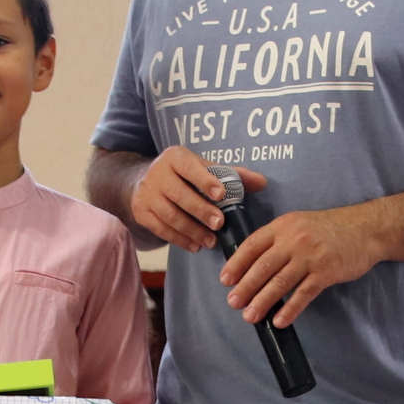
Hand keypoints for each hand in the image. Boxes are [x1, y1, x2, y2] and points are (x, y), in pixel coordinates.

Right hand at [126, 145, 262, 253]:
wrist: (142, 181)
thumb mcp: (203, 168)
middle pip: (180, 195)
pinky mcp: (141, 212)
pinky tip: (195, 245)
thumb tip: (262, 183)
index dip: (206, 181)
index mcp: (175, 157)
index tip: (221, 194)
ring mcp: (147, 194)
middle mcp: (158, 173)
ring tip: (210, 241)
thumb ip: (232, 175)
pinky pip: (161, 229)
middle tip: (219, 224)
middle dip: (201, 211)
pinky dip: (179, 239)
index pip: (191, 168)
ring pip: (170, 215)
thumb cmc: (183, 175)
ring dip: (192, 231)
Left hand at [220, 201, 384, 328]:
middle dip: (245, 287)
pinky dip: (290, 309)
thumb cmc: (330, 228)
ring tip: (250, 316)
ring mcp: (310, 256)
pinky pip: (303, 294)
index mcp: (283, 226)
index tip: (225, 280)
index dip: (236, 264)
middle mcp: (294, 240)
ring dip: (262, 301)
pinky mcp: (326, 272)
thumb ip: (278, 239)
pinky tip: (280, 320)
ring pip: (280, 283)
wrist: (366, 229)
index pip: (252, 245)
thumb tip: (252, 264)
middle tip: (233, 302)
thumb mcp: (299, 224)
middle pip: (262, 267)